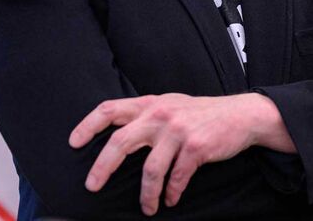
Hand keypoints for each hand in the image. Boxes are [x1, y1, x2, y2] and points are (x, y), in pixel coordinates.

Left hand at [69, 92, 292, 215]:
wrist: (240, 115)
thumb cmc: (200, 114)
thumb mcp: (170, 105)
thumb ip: (146, 116)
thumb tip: (116, 136)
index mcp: (150, 104)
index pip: (110, 109)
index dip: (88, 125)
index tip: (73, 142)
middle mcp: (160, 114)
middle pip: (120, 141)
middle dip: (102, 167)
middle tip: (92, 186)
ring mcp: (178, 131)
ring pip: (149, 170)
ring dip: (146, 195)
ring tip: (148, 208)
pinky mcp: (195, 148)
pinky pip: (176, 179)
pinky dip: (171, 193)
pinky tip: (170, 199)